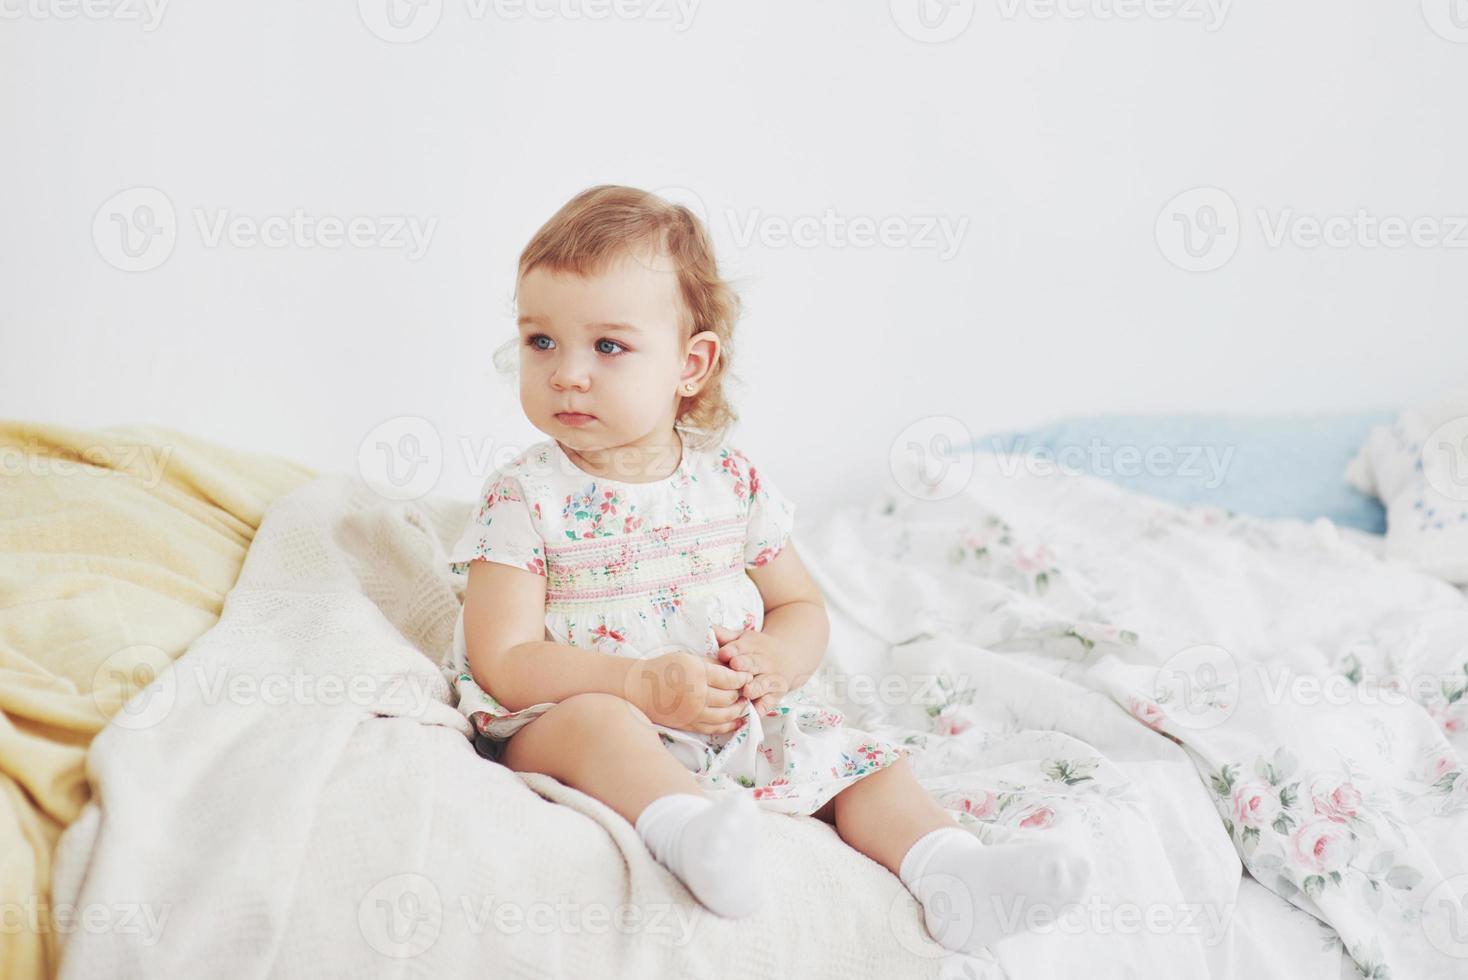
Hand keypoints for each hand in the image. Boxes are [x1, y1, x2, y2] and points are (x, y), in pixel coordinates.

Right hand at [626, 648, 751, 735]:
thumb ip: (711, 664)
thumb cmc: (663, 669)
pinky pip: (714, 728)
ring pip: (726, 715)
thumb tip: (734, 672)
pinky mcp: (689, 725)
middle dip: (742, 694)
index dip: (742, 678)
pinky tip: (736, 721)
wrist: (639, 688)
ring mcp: (693, 712)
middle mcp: (697, 695)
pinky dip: (729, 725)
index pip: (730, 679)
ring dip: (739, 711)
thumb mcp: (687, 658)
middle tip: (748, 690)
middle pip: (730, 698)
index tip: (747, 676)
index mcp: (697, 673)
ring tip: (744, 705)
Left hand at [712, 624, 794, 716]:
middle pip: (752, 664)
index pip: (740, 647)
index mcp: (751, 646)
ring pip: (762, 683)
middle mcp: (762, 662)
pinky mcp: (776, 693)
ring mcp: (771, 678)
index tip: (724, 653)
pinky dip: (763, 707)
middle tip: (735, 666)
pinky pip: (770, 701)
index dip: (732, 650)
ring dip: (755, 687)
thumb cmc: (755, 650)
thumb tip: (709, 628)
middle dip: (744, 665)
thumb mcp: (743, 639)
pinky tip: (756, 711)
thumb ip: (726, 636)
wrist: (789, 655)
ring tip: (747, 691)